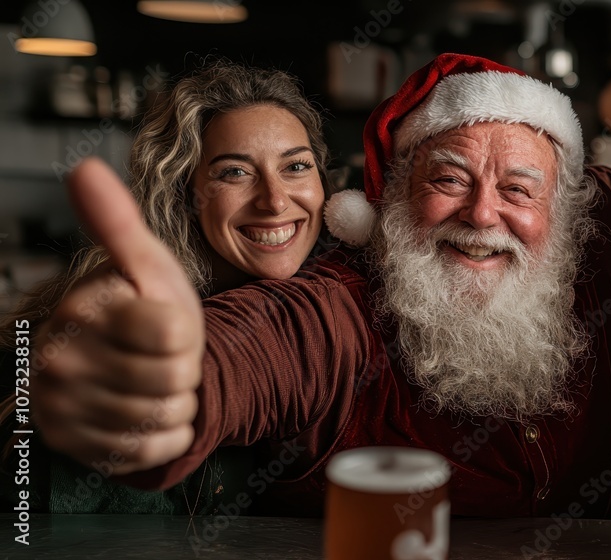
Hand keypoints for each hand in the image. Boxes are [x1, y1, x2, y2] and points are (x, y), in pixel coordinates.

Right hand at [32, 158, 203, 474]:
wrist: (134, 370)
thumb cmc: (146, 311)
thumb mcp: (146, 265)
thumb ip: (118, 222)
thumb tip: (84, 168)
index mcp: (84, 309)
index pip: (173, 332)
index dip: (186, 330)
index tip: (166, 324)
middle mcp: (61, 359)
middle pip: (174, 376)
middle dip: (183, 367)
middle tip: (162, 357)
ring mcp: (64, 406)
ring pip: (167, 414)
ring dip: (177, 401)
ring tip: (155, 383)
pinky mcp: (77, 445)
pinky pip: (157, 448)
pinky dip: (168, 434)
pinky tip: (149, 413)